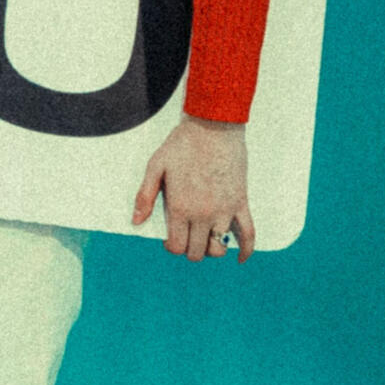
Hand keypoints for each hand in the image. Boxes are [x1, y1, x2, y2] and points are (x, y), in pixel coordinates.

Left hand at [132, 116, 253, 259]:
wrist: (214, 127)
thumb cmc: (182, 144)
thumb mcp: (155, 167)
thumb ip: (144, 196)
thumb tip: (136, 221)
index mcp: (180, 207)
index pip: (177, 246)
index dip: (172, 247)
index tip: (171, 239)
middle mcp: (202, 214)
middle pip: (197, 251)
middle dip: (189, 250)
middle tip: (186, 237)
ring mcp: (224, 210)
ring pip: (219, 248)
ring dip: (211, 249)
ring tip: (205, 239)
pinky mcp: (241, 203)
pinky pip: (248, 234)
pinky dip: (246, 250)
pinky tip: (239, 258)